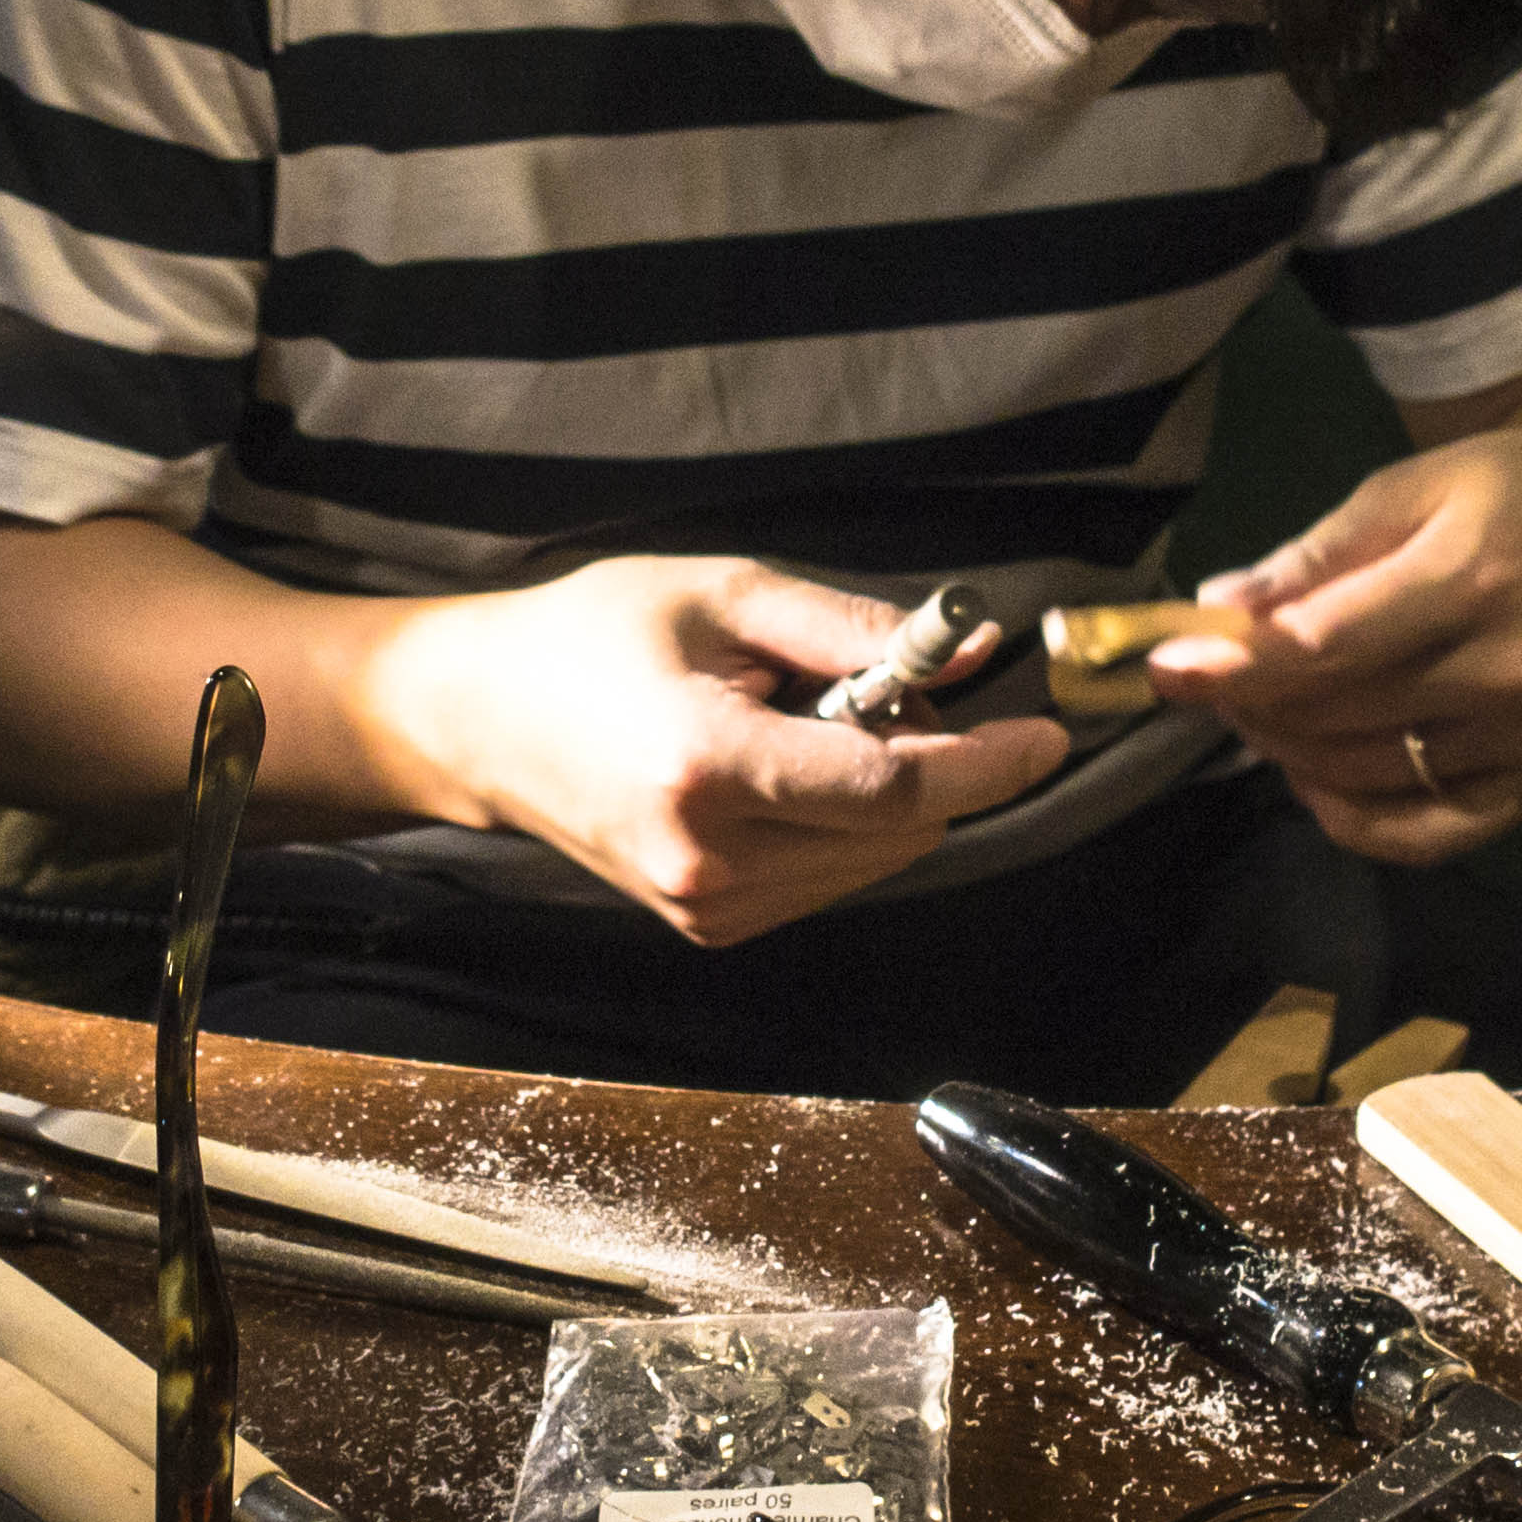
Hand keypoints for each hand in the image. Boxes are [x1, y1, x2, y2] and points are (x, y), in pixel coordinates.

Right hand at [370, 558, 1068, 943]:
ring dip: (884, 794)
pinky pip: (832, 876)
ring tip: (798, 725)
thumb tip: (967, 654)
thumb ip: (851, 629)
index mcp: (708, 768)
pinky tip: (779, 770)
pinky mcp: (709, 925)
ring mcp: (708, 907)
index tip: (1045, 735)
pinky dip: (843, 823)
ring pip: (876, 860)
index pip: (894, 789)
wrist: (475, 721)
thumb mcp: (721, 596)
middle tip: (880, 687)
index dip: (988, 763)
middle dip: (929, 761)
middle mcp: (711, 860)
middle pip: (902, 831)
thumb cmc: (587, 638)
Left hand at [1144, 424, 1521, 862]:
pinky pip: (1430, 835)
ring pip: (1367, 775)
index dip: (1235, 667)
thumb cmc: (1518, 490)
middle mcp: (1509, 670)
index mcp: (1471, 577)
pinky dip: (1355, 820)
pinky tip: (1315, 779)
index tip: (1166, 666)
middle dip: (1253, 703)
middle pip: (1337, 717)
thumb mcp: (1415, 487)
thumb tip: (1219, 613)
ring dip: (1290, 752)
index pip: (1325, 648)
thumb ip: (1317, 556)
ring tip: (1262, 711)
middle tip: (1211, 677)